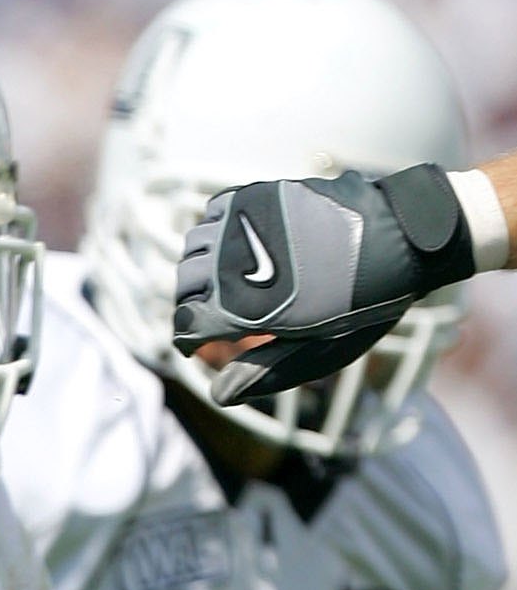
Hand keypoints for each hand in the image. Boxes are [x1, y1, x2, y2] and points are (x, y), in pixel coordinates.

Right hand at [173, 165, 474, 405]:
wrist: (403, 237)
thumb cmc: (365, 303)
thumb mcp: (318, 351)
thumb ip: (265, 371)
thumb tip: (218, 395)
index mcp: (252, 306)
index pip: (188, 321)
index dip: (186, 337)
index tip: (194, 345)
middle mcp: (243, 260)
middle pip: (185, 281)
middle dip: (188, 302)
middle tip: (206, 314)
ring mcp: (250, 222)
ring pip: (194, 243)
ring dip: (198, 265)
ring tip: (221, 280)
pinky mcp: (263, 194)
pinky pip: (216, 209)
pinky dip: (214, 229)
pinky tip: (234, 244)